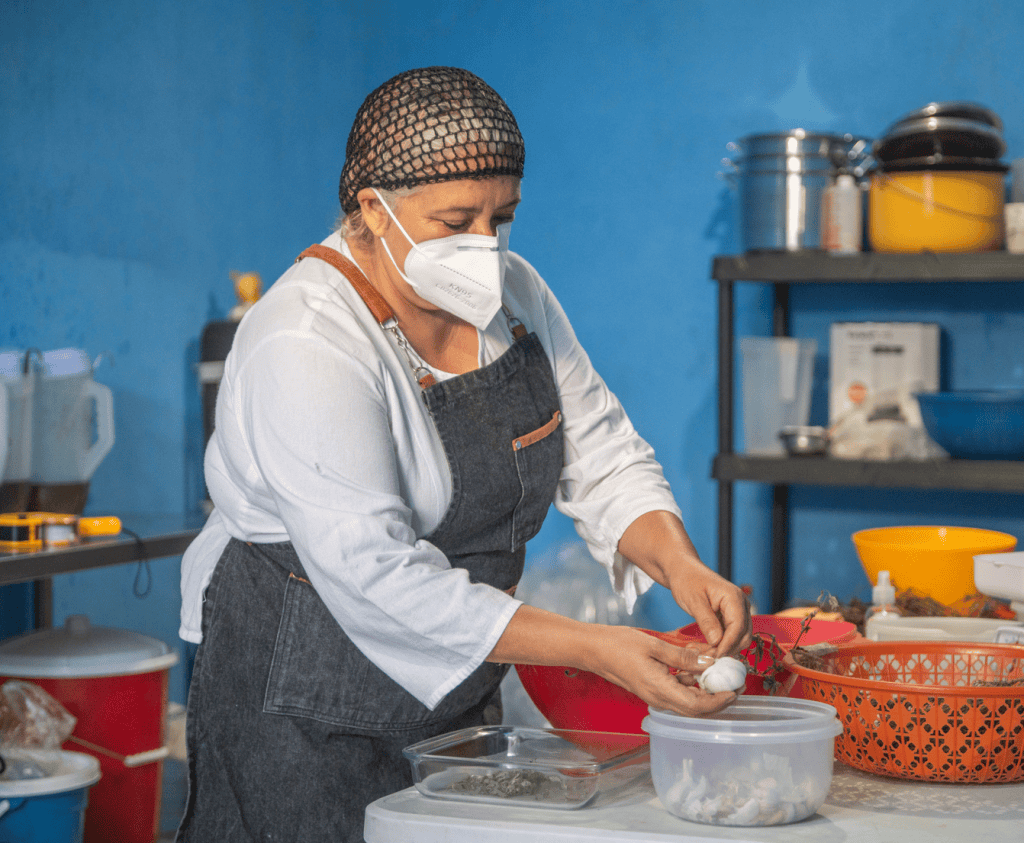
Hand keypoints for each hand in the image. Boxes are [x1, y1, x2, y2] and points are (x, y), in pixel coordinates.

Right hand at [582, 626, 740, 716]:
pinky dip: (691, 682)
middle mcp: (658, 698)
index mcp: (659, 690)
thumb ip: (682, 656)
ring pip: (687, 700)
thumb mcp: (653, 645)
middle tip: (735, 683)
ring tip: (720, 670)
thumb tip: (709, 662)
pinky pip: (677, 690)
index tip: (734, 690)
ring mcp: (655, 694)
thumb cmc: (618, 645)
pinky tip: (697, 665)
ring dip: (706, 689)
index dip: (719, 701)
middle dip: (718, 699)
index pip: (697, 706)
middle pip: (695, 709)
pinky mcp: (653, 688)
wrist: (592, 649)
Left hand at [616, 511, 753, 658]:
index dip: (728, 645)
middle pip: (743, 636)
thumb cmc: (686, 580)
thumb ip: (706, 620)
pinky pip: (730, 636)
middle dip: (726, 650)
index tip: (715, 657)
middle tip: (704, 659)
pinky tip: (702, 648)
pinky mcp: (730, 618)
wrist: (683, 570)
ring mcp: (737, 612)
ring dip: (722, 650)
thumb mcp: (693, 600)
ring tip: (700, 653)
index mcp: (734, 597)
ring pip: (737, 639)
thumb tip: (717, 642)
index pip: (738, 627)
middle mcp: (741, 605)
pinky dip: (719, 645)